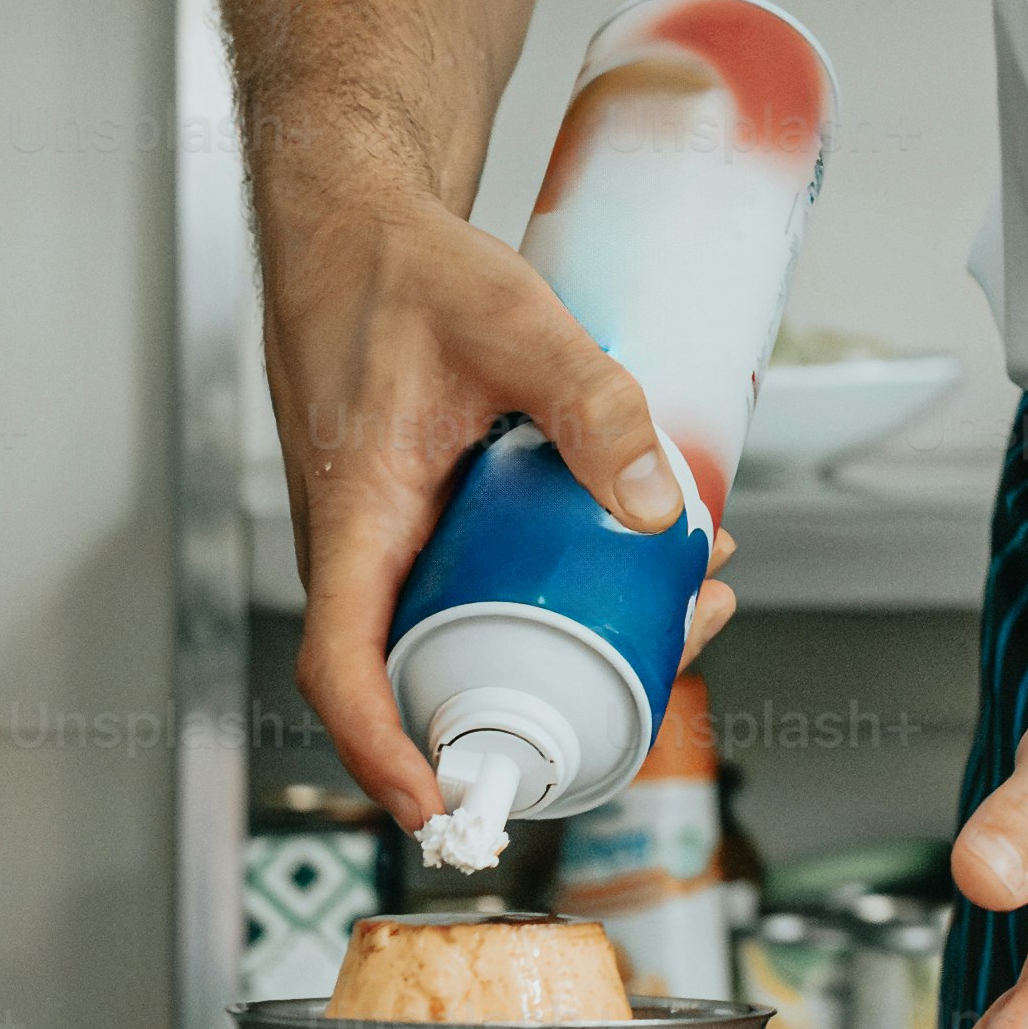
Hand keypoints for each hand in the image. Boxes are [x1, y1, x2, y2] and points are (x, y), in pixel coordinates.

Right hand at [263, 191, 731, 828]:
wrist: (355, 227)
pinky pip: (483, 573)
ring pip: (469, 619)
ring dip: (569, 633)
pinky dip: (561, 579)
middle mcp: (361, 542)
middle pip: (427, 665)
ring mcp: (393, 531)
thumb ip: (590, 404)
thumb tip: (659, 509)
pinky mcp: (424, 511)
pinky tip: (644, 543)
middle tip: (659, 667)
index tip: (437, 801)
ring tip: (685, 599)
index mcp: (352, 515)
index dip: (382, 748)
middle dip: (541, 696)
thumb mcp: (511, 324)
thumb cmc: (398, 270)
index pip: (341, 663)